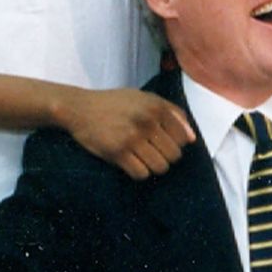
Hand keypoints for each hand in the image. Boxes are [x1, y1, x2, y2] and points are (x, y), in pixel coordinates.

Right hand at [58, 87, 195, 179]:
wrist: (79, 108)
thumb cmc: (114, 103)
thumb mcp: (144, 97)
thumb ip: (172, 112)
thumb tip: (192, 138)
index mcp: (156, 106)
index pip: (184, 138)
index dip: (176, 144)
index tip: (162, 142)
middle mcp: (147, 121)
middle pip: (174, 155)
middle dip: (165, 157)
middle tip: (151, 152)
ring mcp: (132, 137)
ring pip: (160, 167)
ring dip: (153, 167)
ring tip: (142, 158)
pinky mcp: (117, 152)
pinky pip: (141, 174)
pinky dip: (139, 172)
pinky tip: (131, 163)